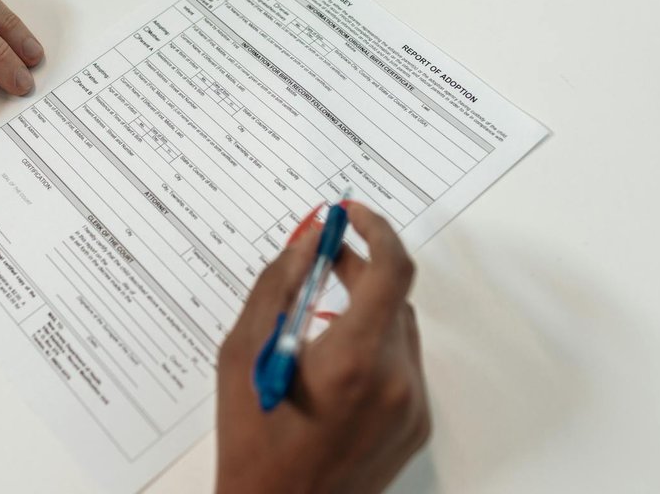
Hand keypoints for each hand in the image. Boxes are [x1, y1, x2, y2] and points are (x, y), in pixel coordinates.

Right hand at [215, 203, 430, 493]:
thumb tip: (306, 241)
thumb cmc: (252, 444)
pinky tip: (333, 361)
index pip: (392, 269)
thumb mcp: (243, 354)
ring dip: (367, 309)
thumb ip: (278, 286)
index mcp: (355, 359)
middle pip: (395, 297)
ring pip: (400, 329)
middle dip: (361, 269)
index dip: (376, 229)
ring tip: (319, 311)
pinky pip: (403, 365)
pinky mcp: (416, 427)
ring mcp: (412, 407)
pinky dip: (374, 348)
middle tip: (323, 257)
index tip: (351, 215)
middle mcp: (397, 381)